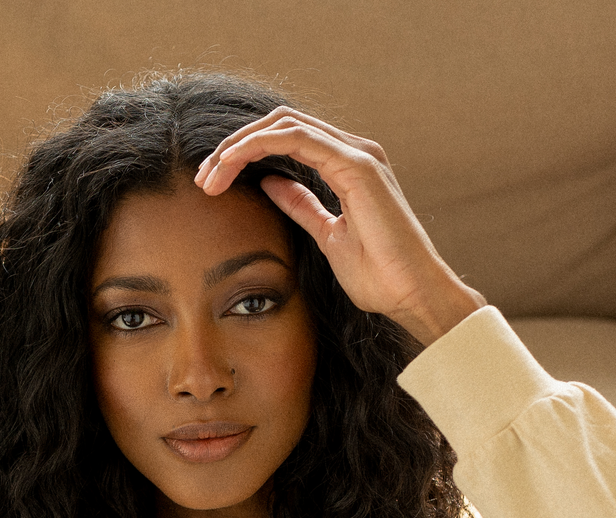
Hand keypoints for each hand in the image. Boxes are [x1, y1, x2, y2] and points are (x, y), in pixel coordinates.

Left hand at [194, 107, 483, 344]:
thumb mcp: (327, 236)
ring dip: (239, 145)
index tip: (212, 182)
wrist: (412, 295)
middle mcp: (354, 151)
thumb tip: (271, 183)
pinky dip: (258, 146)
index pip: (287, 138)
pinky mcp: (357, 166)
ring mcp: (358, 154)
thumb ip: (302, 205)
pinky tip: (231, 166)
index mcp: (348, 166)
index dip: (245, 152)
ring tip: (209, 176)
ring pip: (284, 124)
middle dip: (235, 145)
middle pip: (281, 124)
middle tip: (203, 178)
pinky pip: (296, 138)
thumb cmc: (380, 275)